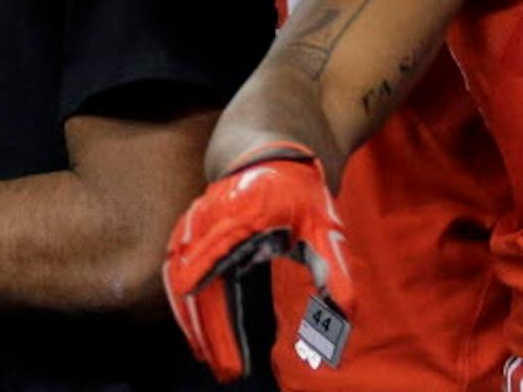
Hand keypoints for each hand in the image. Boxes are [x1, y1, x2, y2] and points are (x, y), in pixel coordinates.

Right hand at [164, 145, 353, 385]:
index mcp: (242, 214)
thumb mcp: (324, 225)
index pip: (218, 266)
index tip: (228, 356)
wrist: (266, 151)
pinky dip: (183, 302)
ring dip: (191, 320)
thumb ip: (334, 268)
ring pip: (177, 276)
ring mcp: (195, 221)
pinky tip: (197, 331)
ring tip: (208, 358)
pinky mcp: (190, 229)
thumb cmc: (299, 191)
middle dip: (207, 330)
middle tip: (226, 372)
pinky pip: (176, 269)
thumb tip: (346, 315)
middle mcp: (210, 217)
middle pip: (193, 281)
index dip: (218, 319)